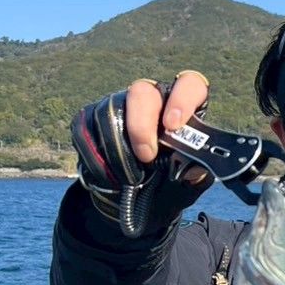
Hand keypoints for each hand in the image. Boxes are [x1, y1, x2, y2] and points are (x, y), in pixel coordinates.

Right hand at [71, 70, 212, 227]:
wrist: (132, 200)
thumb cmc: (166, 184)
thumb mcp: (186, 184)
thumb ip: (194, 176)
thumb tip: (196, 170)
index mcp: (183, 109)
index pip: (189, 84)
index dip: (181, 100)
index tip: (173, 126)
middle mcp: (152, 99)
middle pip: (143, 91)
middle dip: (141, 124)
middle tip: (147, 156)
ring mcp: (120, 104)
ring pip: (112, 109)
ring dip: (118, 147)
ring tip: (128, 175)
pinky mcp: (93, 116)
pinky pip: (88, 125)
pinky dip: (96, 154)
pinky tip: (109, 173)